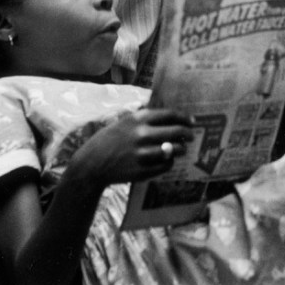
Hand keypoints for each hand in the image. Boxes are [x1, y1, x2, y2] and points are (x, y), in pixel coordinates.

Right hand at [74, 108, 194, 186]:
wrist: (93, 163)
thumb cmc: (111, 139)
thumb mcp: (126, 122)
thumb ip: (147, 120)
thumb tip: (173, 118)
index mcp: (139, 119)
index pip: (171, 114)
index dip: (185, 118)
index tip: (192, 122)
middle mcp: (142, 134)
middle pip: (177, 132)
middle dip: (188, 134)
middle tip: (191, 136)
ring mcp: (143, 153)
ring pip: (174, 150)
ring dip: (181, 149)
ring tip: (181, 149)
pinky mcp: (142, 170)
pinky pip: (166, 165)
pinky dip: (169, 162)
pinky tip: (167, 159)